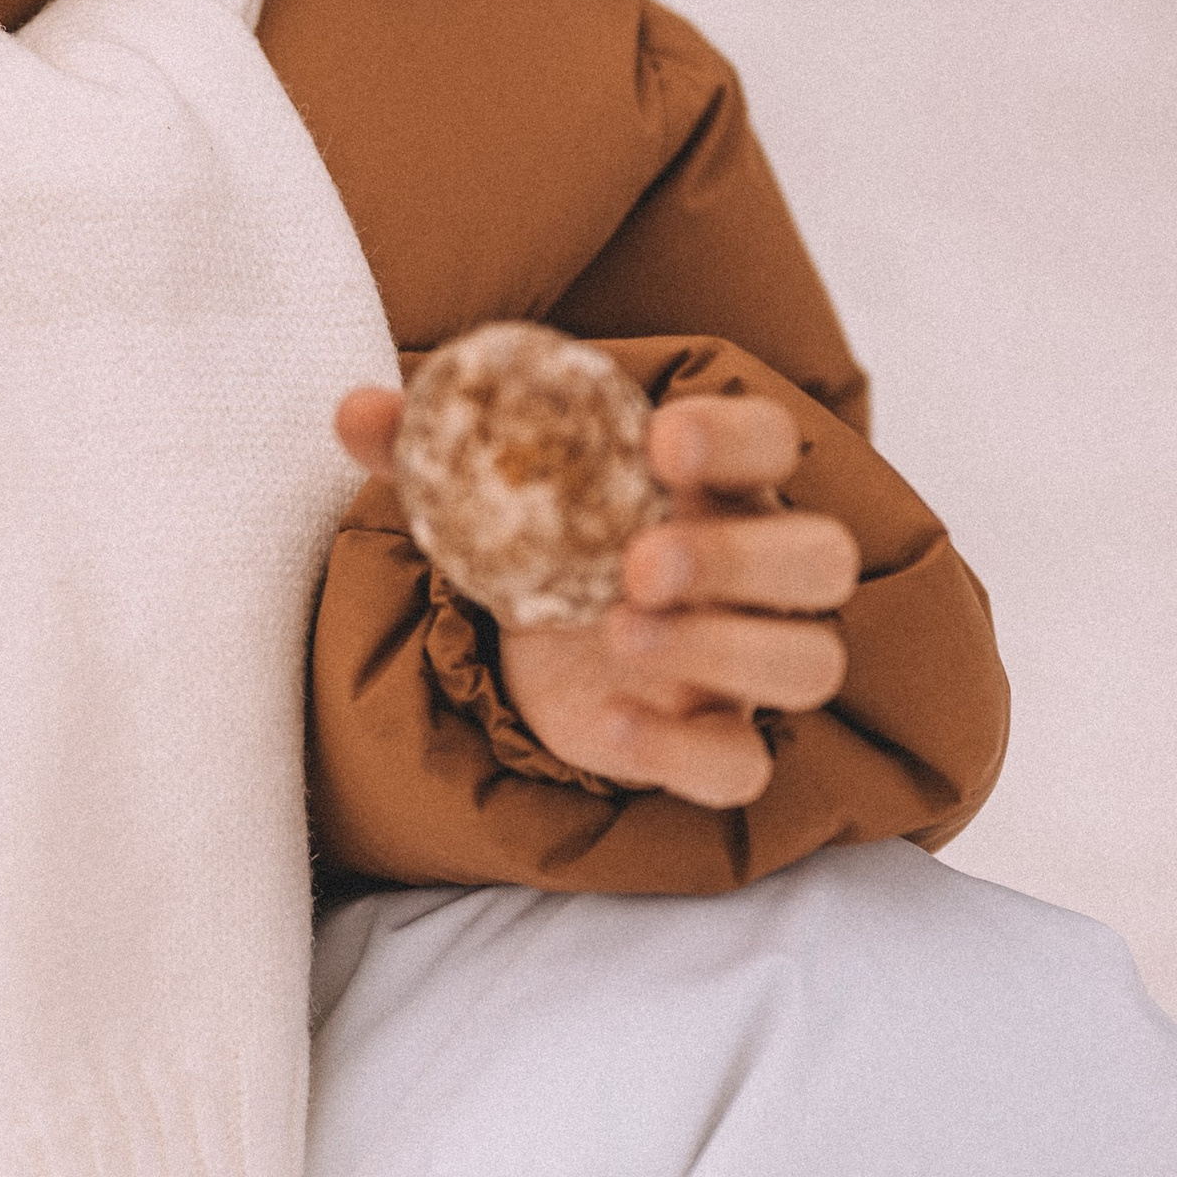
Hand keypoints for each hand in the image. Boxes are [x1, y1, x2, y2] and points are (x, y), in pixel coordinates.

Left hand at [334, 382, 858, 808]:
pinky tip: (601, 723)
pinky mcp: (712, 742)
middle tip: (640, 565)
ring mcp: (744, 663)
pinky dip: (681, 754)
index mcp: (712, 482)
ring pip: (809, 662)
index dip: (736, 435)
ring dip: (725, 650)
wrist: (530, 640)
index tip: (660, 438)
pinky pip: (743, 766)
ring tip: (618, 633)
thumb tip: (355, 410)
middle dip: (745, 558)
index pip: (773, 439)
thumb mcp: (482, 485)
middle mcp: (754, 569)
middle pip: (821, 557)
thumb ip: (428, 445)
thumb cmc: (535, 535)